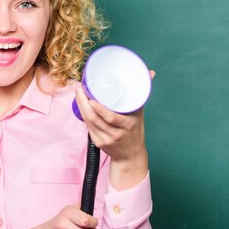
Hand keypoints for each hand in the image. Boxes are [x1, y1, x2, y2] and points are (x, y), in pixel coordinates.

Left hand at [75, 70, 155, 188]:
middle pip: (94, 118)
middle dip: (83, 102)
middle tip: (80, 88)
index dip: (98, 108)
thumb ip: (142, 93)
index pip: (110, 117)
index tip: (91, 96)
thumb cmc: (135, 130)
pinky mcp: (98, 143)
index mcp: (127, 125)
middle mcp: (116, 134)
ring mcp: (105, 139)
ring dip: (81, 107)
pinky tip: (80, 106)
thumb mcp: (139, 113)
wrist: (131, 155)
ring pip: (89, 122)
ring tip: (78, 94)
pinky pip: (88, 127)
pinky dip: (83, 115)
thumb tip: (150, 72)